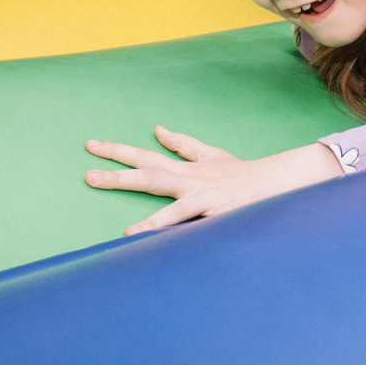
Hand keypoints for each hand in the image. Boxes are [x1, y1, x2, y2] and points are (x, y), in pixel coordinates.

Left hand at [84, 126, 344, 234]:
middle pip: (148, 169)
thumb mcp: (211, 155)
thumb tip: (158, 129)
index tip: (90, 145)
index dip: (119, 151)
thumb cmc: (242, 175)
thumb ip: (183, 144)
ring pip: (162, 188)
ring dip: (132, 188)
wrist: (278, 182)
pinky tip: (141, 235)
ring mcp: (200, 192)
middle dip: (116, 170)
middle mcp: (189, 177)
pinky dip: (162, 225)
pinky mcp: (213, 208)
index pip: (147, 155)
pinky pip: (183, 218)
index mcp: (186, 167)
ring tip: (102, 192)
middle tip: (87, 174)